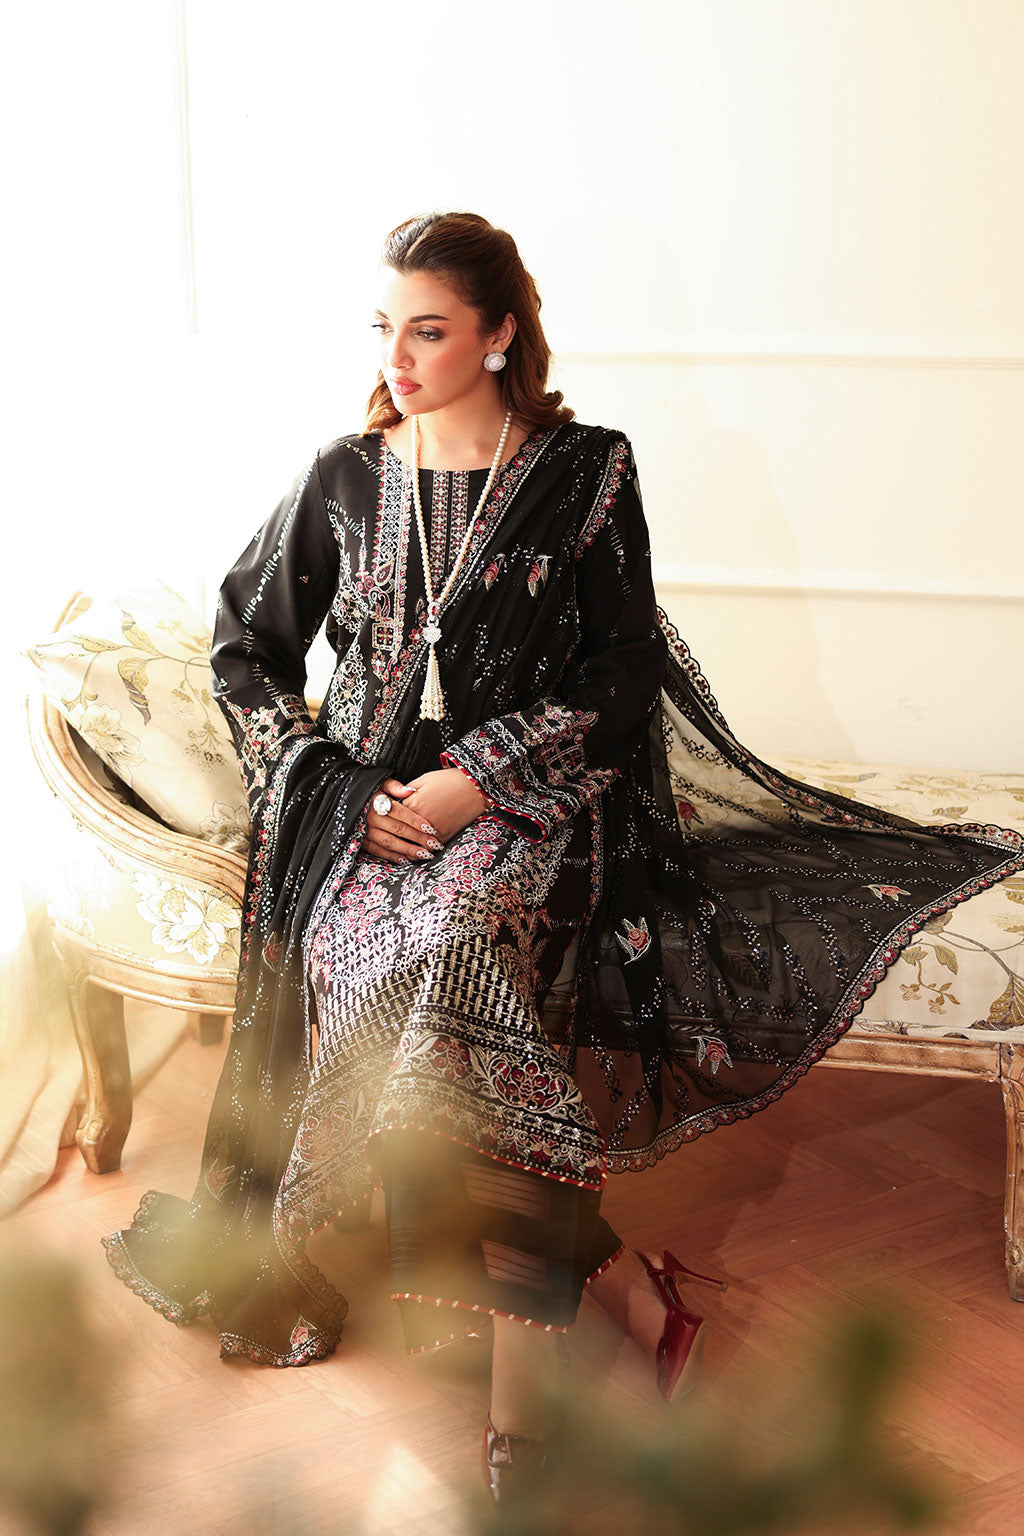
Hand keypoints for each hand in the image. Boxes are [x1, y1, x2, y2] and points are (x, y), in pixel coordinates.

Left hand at [359, 771, 485, 864]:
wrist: (474, 787)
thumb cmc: (449, 780)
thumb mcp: (424, 779)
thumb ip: (407, 791)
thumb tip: (398, 799)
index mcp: (413, 803)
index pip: (393, 815)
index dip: (388, 818)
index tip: (383, 820)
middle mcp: (420, 820)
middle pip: (400, 832)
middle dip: (392, 837)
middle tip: (384, 840)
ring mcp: (433, 830)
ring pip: (412, 844)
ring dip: (404, 851)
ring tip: (397, 853)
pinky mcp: (444, 835)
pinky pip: (428, 849)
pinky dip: (420, 853)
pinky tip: (415, 856)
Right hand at [360, 777, 444, 865]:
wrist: (342, 798)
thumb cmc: (366, 790)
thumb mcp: (379, 782)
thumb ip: (394, 786)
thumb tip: (411, 791)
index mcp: (377, 802)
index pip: (400, 813)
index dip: (417, 821)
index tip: (431, 829)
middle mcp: (371, 817)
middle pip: (398, 829)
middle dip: (418, 838)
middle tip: (434, 845)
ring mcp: (364, 831)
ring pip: (390, 842)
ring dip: (408, 850)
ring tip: (425, 854)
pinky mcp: (360, 840)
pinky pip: (378, 850)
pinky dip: (392, 856)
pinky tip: (406, 860)